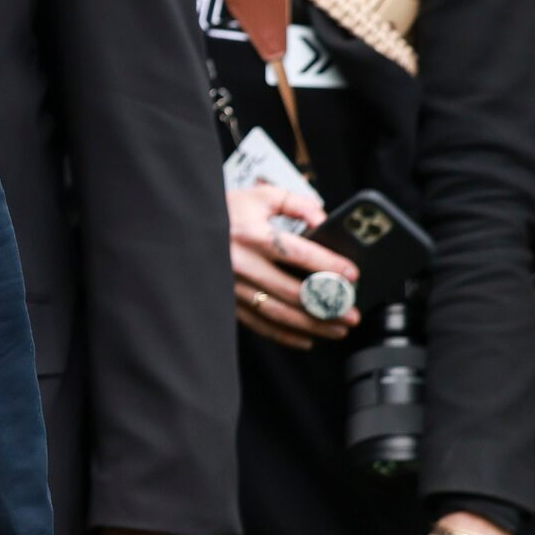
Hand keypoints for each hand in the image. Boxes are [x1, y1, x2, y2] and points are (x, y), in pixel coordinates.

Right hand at [229, 181, 357, 347]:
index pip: (297, 253)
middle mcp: (241, 264)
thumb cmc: (224, 211)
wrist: (182, 228)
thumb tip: (323, 219)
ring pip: (279, 313)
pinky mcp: (228, 302)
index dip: (328, 265)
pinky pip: (260, 324)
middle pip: (292, 292)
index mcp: (251, 235)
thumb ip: (295, 203)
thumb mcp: (258, 196)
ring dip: (312, 325)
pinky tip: (308, 338)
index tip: (352, 275)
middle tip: (352, 312)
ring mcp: (233, 287)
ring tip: (338, 329)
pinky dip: (286, 335)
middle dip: (328, 305)